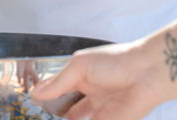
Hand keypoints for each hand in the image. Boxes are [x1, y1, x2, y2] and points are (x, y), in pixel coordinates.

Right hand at [31, 42, 161, 119]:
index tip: (29, 104)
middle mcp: (88, 95)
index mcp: (80, 76)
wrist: (147, 74)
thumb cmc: (114, 62)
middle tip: (37, 117)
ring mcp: (99, 112)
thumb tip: (35, 93)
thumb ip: (58, 83)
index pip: (58, 89)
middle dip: (54, 115)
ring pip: (77, 119)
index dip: (44, 96)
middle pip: (66, 109)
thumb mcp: (79, 67)